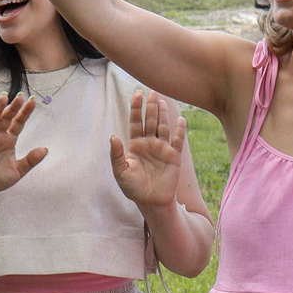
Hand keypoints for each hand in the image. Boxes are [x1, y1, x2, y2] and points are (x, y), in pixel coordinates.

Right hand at [0, 93, 46, 202]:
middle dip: (13, 108)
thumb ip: (30, 160)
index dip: (25, 113)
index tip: (32, 102)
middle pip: (6, 118)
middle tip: (20, 97)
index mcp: (9, 140)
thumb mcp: (18, 170)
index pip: (18, 123)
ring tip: (3, 99)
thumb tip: (45, 150)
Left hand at [108, 90, 186, 209]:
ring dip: (162, 114)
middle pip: (150, 120)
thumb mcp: (120, 171)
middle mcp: (149, 143)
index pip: (135, 122)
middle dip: (150, 106)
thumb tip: (113, 136)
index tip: (136, 94)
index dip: (135, 108)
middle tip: (151, 92)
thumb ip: (116, 154)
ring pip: (163, 126)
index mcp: (136, 144)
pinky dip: (179, 130)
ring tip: (162, 100)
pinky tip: (180, 120)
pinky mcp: (174, 156)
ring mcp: (162, 148)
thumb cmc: (133, 187)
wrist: (151, 201)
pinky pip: (177, 140)